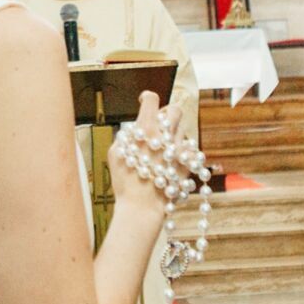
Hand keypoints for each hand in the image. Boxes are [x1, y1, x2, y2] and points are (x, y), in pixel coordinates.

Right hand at [112, 92, 177, 217]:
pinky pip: (189, 148)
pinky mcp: (188, 162)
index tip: (145, 101)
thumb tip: (135, 128)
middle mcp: (164, 135)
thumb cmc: (125, 182)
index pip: (152, 100)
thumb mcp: (114, 154)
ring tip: (163, 150)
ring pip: (181, 130)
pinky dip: (181, 152)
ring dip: (173, 136)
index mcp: (144, 129)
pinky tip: (172, 162)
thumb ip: (126, 136)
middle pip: (174, 110)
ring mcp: (178, 149)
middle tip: (159, 125)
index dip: (148, 97)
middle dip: (166, 114)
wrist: (142, 206)